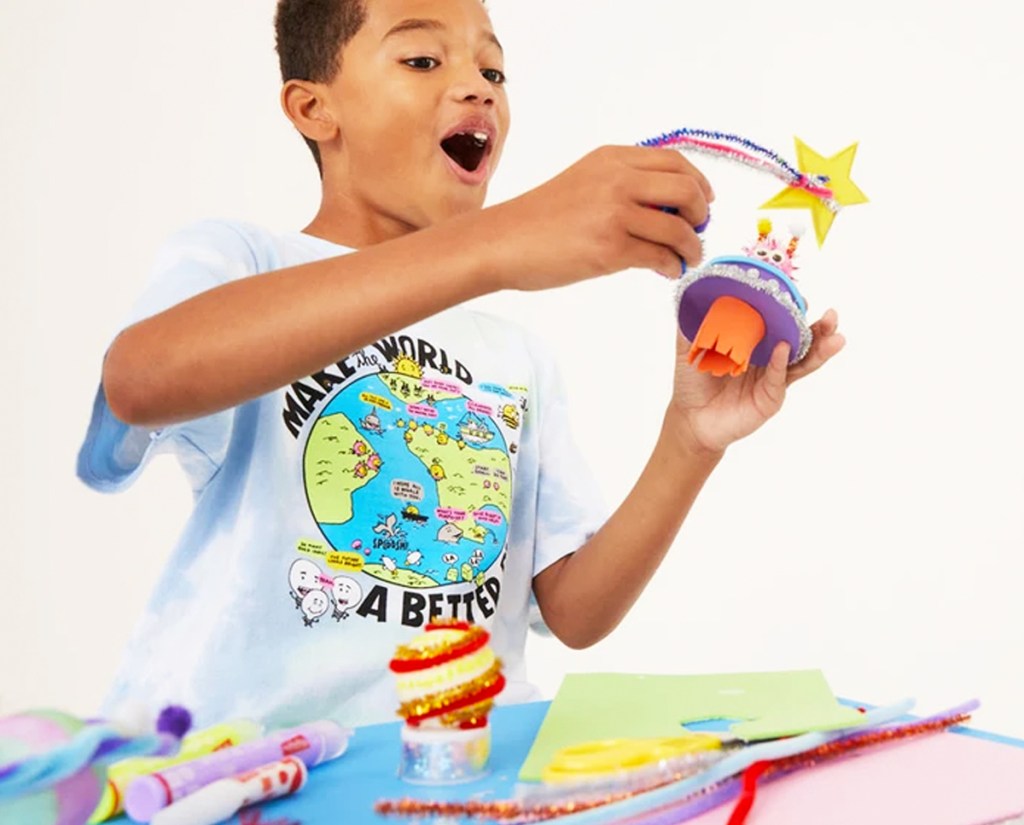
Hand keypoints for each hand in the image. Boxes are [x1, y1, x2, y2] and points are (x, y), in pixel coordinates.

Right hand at [482, 146, 711, 290]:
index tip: (704, 202)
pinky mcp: (610, 248)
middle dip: (701, 214)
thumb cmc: (539, 219)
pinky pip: (660, 256)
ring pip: (679, 227)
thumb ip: (623, 184)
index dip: (699, 183)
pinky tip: (667, 271)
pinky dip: (672, 265)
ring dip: (692, 246)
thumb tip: (669, 207)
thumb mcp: (584, 182)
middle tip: (697, 231)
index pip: (675, 161)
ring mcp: (614, 213)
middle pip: (687, 189)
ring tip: (687, 258)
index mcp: (612, 159)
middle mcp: (617, 179)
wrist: (503, 242)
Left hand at [667, 309, 845, 453]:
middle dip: (821, 328)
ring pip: (802, 362)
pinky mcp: (769, 399)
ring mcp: (773, 380)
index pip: (781, 322)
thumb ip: (693, 323)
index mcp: (756, 343)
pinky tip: (783, 349)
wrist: (690, 418)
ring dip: (819, 348)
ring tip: (836, 337)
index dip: (792, 309)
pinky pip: (778, 379)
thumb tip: (692, 293)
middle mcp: (771, 359)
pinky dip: (781, 363)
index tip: (799, 294)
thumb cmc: (693, 381)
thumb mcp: (690, 347)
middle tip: (833, 315)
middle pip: (802, 341)